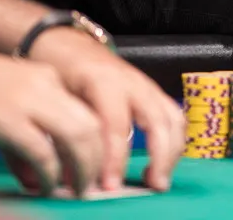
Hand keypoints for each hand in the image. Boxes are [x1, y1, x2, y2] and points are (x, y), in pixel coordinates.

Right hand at [0, 38, 104, 195]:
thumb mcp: (8, 101)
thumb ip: (27, 133)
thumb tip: (39, 172)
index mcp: (48, 77)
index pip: (89, 111)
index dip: (97, 144)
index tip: (95, 166)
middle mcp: (46, 84)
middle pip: (91, 125)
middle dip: (96, 160)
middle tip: (90, 184)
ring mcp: (28, 100)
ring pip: (77, 137)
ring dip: (80, 168)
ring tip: (74, 188)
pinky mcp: (7, 119)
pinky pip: (41, 151)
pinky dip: (48, 173)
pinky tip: (43, 185)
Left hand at [28, 28, 184, 191]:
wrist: (70, 47)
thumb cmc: (61, 73)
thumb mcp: (56, 98)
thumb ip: (65, 132)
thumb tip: (70, 175)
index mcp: (103, 81)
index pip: (116, 125)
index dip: (115, 159)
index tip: (110, 185)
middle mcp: (132, 82)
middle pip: (158, 121)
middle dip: (159, 157)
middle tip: (152, 184)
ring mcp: (147, 85)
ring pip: (174, 118)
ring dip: (173, 152)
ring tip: (160, 178)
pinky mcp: (154, 91)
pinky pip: (175, 116)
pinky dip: (175, 141)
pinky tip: (164, 161)